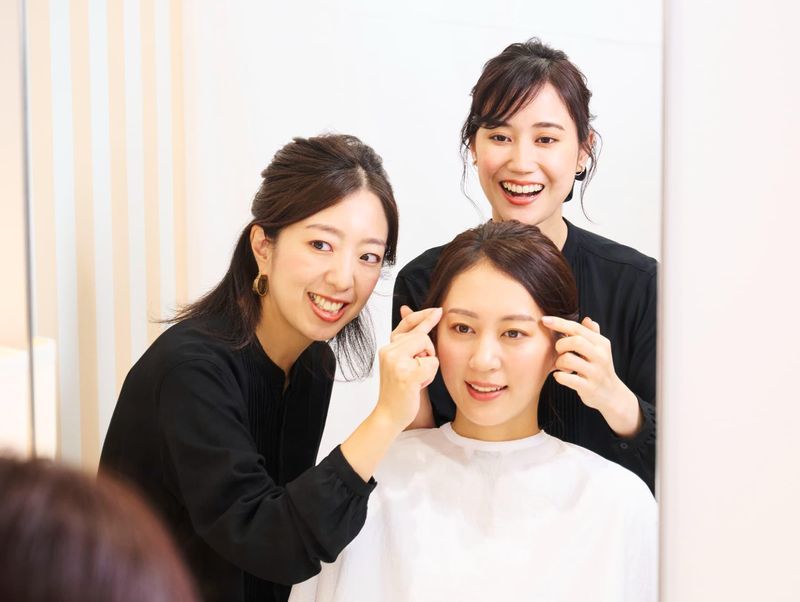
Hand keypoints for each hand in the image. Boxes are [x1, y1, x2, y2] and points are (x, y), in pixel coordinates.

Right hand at [375, 306, 441, 428]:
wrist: (389, 415)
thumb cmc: (399, 389)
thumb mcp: (400, 360)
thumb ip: (405, 338)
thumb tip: (405, 309)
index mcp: (387, 347)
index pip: (408, 324)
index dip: (423, 316)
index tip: (437, 310)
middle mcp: (388, 351)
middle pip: (422, 336)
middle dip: (427, 352)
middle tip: (416, 371)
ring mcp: (396, 362)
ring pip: (428, 348)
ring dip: (428, 364)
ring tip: (415, 378)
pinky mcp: (406, 374)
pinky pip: (432, 363)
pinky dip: (430, 375)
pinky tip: (418, 385)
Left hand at [542, 315, 642, 436]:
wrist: (612, 395)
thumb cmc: (600, 369)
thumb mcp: (600, 350)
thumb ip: (593, 334)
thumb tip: (587, 319)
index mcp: (601, 344)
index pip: (577, 328)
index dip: (559, 323)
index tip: (544, 320)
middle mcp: (600, 356)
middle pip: (574, 341)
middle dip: (560, 345)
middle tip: (560, 352)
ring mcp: (595, 372)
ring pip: (568, 359)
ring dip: (559, 362)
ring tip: (562, 367)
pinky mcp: (589, 387)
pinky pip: (567, 378)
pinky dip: (559, 376)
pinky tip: (561, 376)